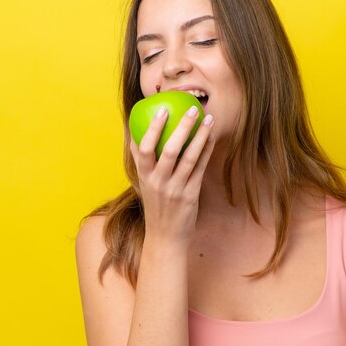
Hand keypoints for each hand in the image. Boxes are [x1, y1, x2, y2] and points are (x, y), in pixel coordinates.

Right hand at [129, 106, 215, 246]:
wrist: (165, 236)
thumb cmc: (155, 203)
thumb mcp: (143, 182)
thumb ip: (142, 160)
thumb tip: (134, 131)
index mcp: (144, 176)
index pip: (144, 149)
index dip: (152, 128)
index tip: (161, 108)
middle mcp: (158, 181)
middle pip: (168, 150)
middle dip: (181, 127)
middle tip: (192, 109)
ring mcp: (175, 189)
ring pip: (188, 158)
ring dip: (200, 136)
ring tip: (208, 119)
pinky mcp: (190, 195)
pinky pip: (200, 168)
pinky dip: (206, 151)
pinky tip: (211, 137)